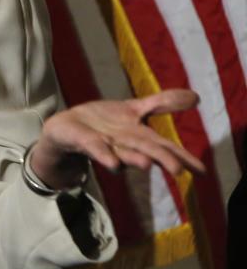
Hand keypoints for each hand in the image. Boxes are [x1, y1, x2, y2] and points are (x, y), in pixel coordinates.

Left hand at [31, 90, 206, 190]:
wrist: (66, 129)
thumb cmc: (103, 123)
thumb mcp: (133, 108)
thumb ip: (162, 103)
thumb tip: (196, 97)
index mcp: (139, 137)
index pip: (165, 146)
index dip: (183, 157)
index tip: (202, 171)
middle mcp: (125, 145)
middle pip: (147, 151)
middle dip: (163, 160)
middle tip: (178, 170)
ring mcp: (105, 145)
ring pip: (123, 154)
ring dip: (134, 159)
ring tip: (146, 164)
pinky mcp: (85, 142)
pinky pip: (96, 149)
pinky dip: (105, 155)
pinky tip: (112, 162)